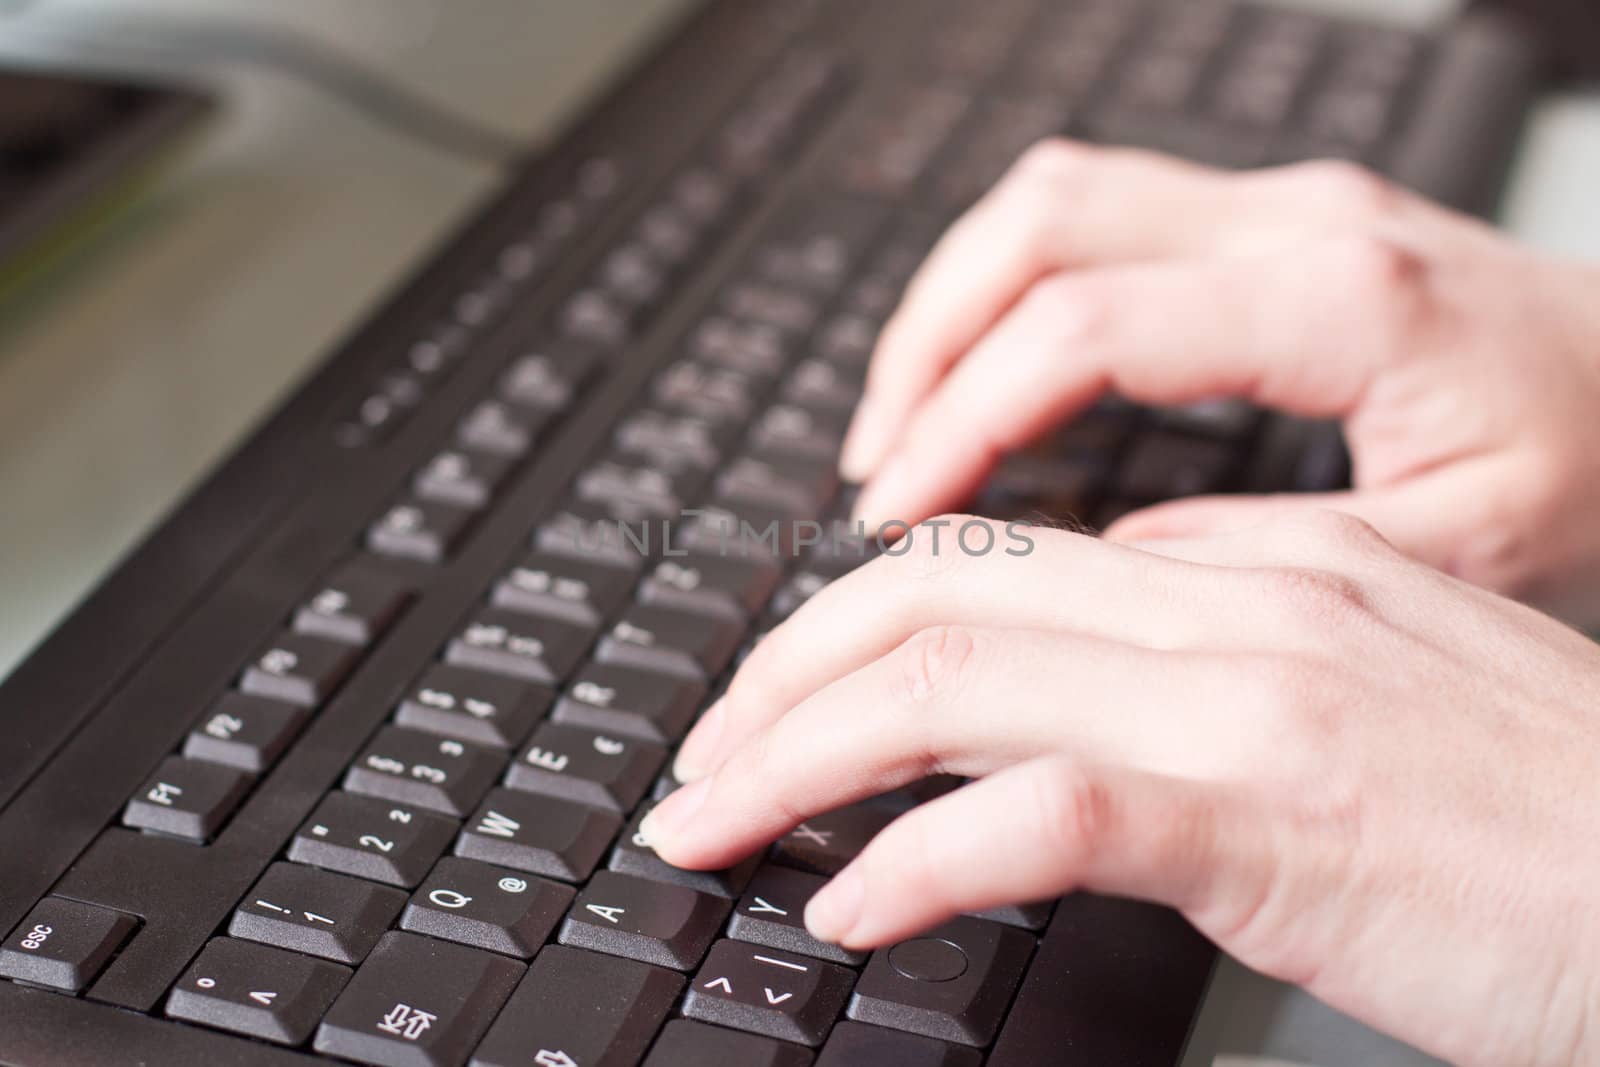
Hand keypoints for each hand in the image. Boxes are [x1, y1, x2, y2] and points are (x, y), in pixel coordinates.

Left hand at [643, 513, 1599, 1066]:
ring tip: (714, 823)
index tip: (787, 695)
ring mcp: (1243, 701)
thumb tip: (1098, 639)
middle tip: (706, 757)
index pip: (998, 555)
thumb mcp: (1381, 676)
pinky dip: (917, 860)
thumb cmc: (1551, 815)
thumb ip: (1240, 631)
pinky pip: (1037, 813)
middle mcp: (1231, 602)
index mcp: (1256, 563)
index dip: (858, 621)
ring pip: (946, 685)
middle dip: (782, 674)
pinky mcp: (1263, 819)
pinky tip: (849, 908)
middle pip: (934, 595)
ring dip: (795, 757)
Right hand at [839, 140, 1599, 624]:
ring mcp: (1279, 205)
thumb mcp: (1452, 546)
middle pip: (1039, 224)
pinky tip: (987, 370)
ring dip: (951, 307)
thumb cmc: (1596, 461)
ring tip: (901, 423)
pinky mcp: (1270, 221)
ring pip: (1051, 200)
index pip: (1084, 324)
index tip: (901, 508)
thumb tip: (1107, 565)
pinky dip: (1006, 292)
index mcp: (1341, 297)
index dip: (965, 417)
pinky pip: (1091, 216)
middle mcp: (1297, 221)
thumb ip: (1269, 553)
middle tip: (873, 466)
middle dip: (923, 346)